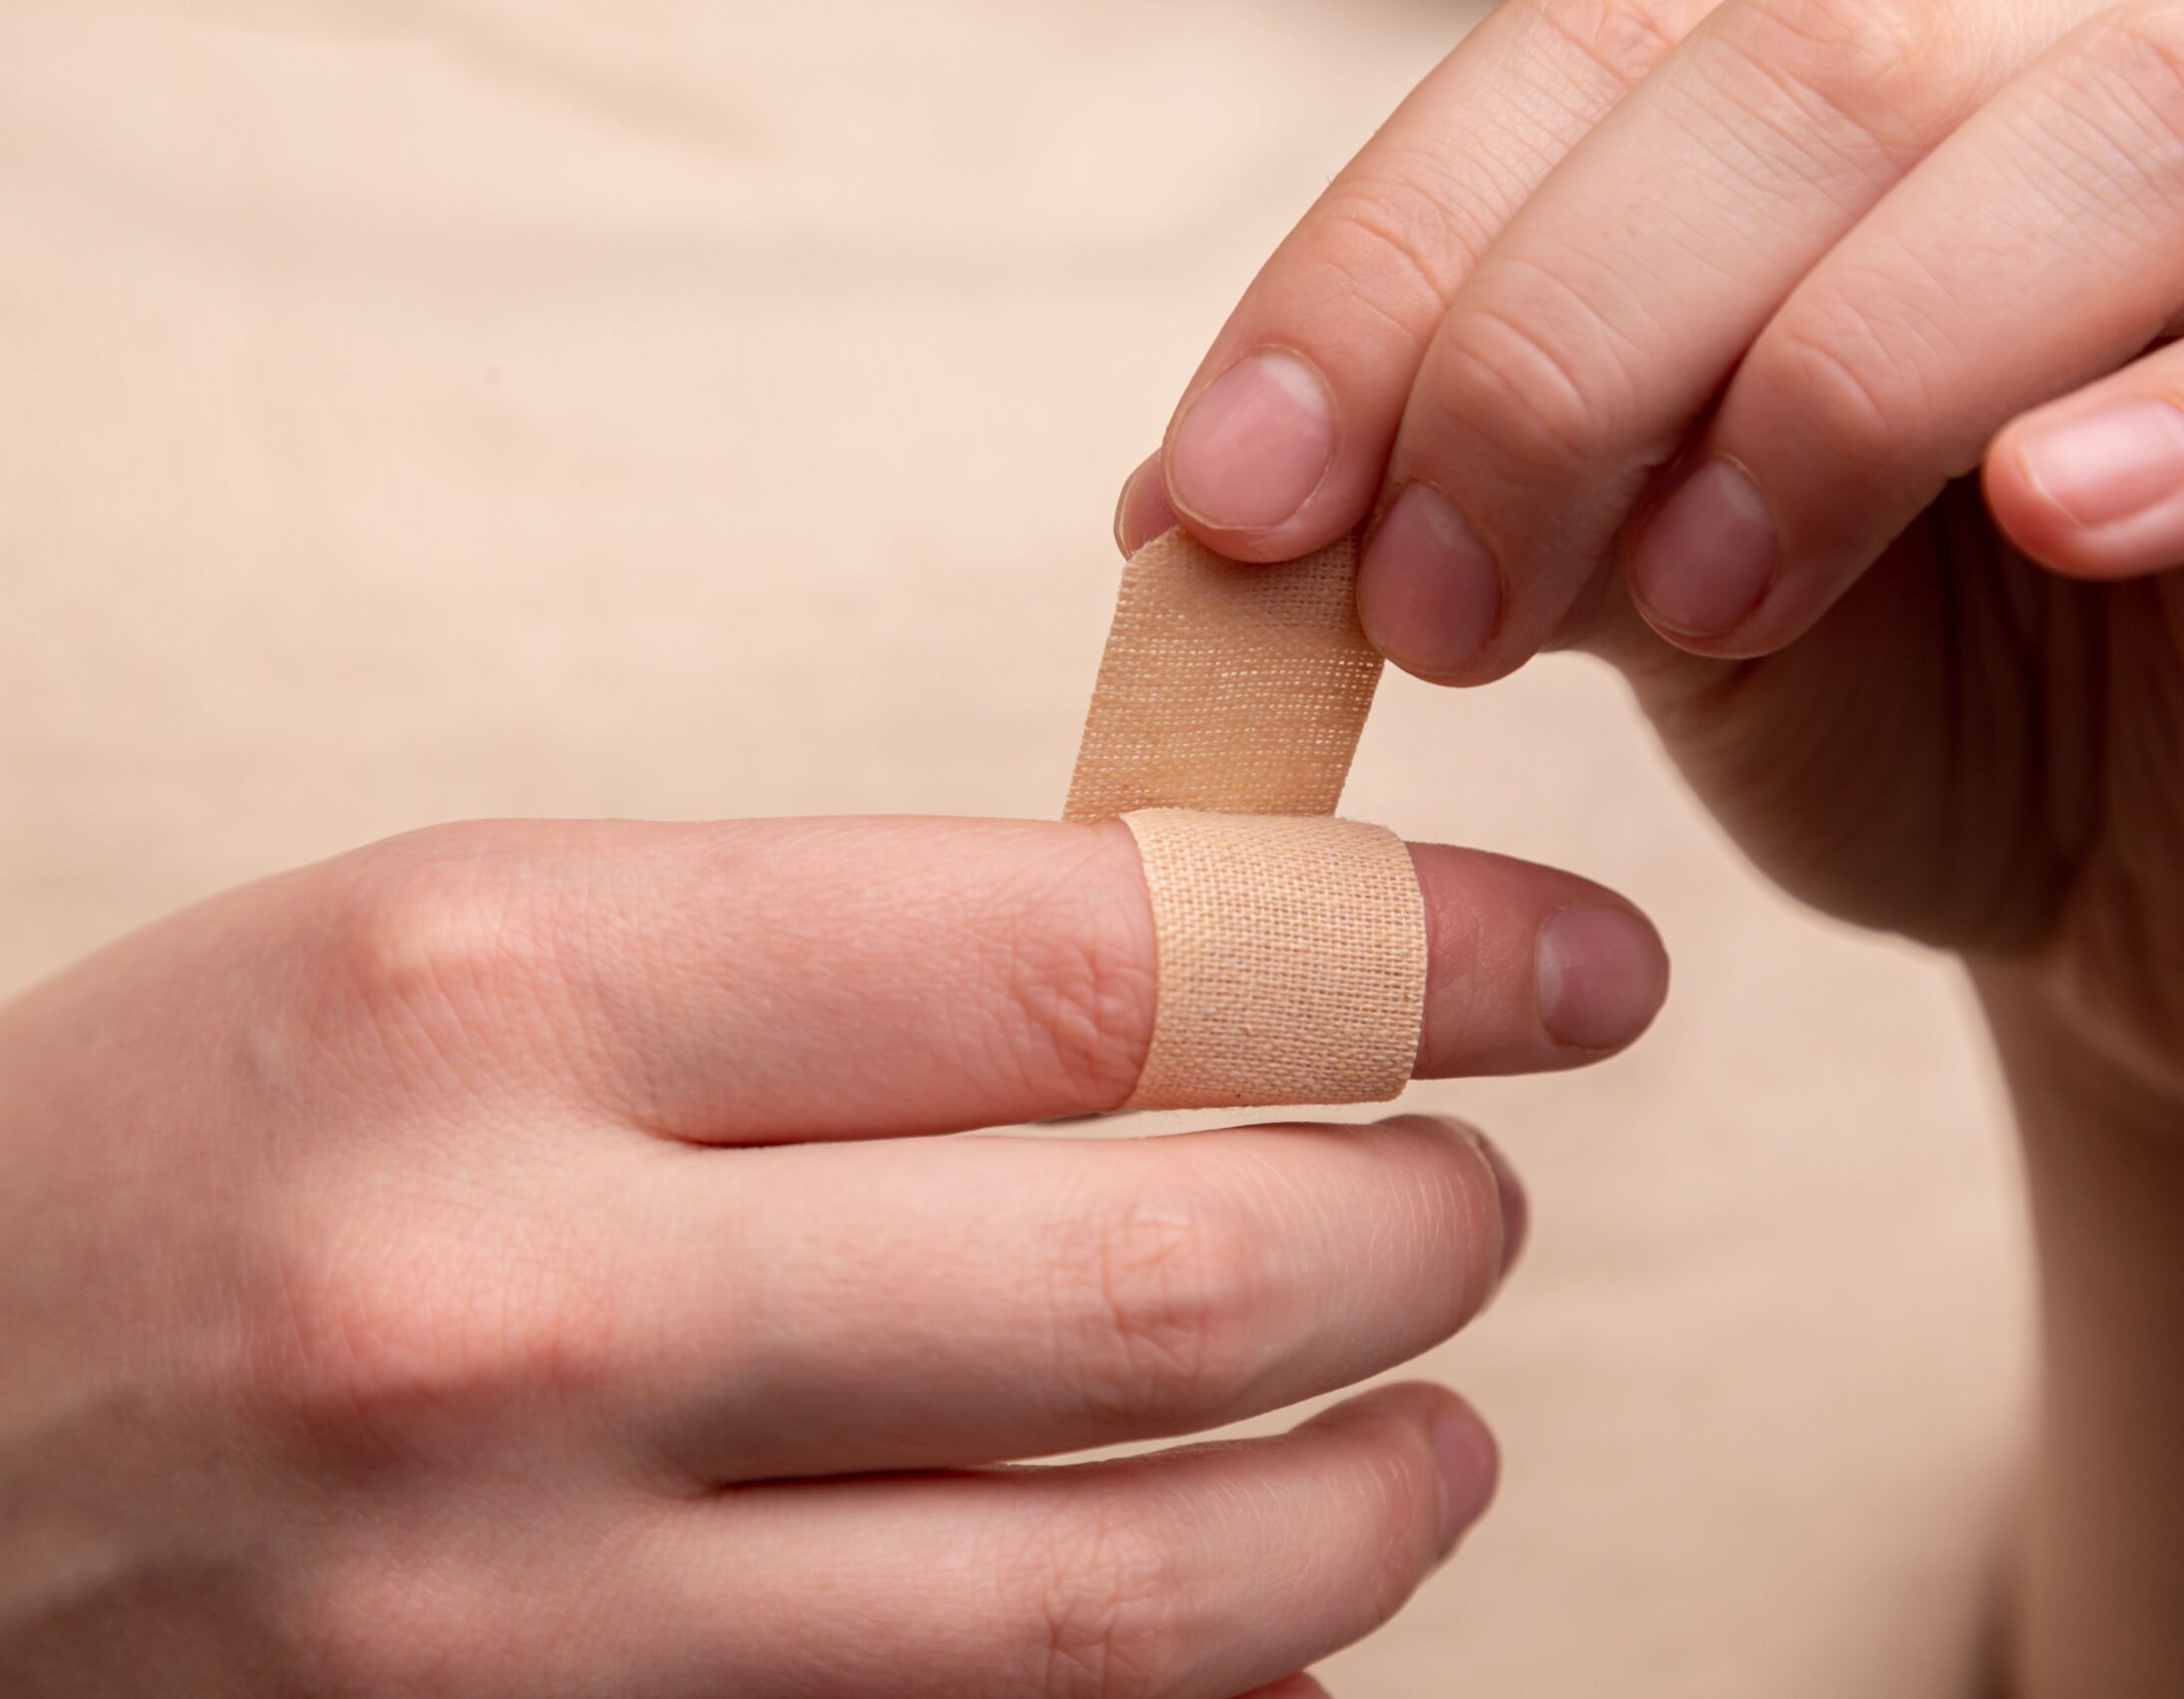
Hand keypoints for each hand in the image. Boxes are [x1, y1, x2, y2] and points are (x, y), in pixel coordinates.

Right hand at [0, 815, 1665, 1695]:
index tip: (1577, 963)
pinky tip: (1251, 1608)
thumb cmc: (219, 1138)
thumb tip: (1238, 1009)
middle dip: (1426, 1230)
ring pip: (1146, 1591)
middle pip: (1176, 1279)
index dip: (1417, 950)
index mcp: (511, 986)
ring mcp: (540, 1614)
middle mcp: (524, 1304)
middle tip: (1473, 1198)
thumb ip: (851, 971)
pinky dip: (1204, 1687)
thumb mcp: (486, 946)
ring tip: (1430, 1428)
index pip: (1109, 953)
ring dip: (1375, 1498)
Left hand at [1120, 0, 2183, 1135]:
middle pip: (1810, 66)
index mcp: (1845, 76)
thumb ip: (1458, 495)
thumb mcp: (1623, 588)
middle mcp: (2073, 74)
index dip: (1385, 270)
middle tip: (1433, 609)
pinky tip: (2050, 522)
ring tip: (1703, 605)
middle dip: (1565, 349)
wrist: (2142, 892)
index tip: (1230, 505)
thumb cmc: (1887, 697)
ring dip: (1845, 375)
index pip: (1586, 57)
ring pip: (2114, 144)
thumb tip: (1184, 507)